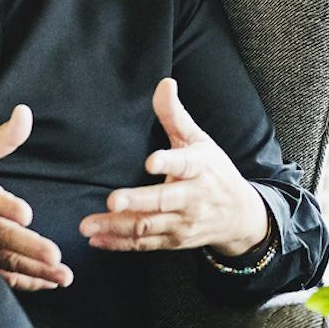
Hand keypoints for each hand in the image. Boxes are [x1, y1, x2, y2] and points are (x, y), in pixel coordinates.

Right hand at [0, 105, 68, 290]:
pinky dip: (24, 281)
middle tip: (55, 256)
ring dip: (34, 270)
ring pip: (2, 260)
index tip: (27, 213)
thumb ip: (4, 137)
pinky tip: (48, 283)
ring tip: (62, 275)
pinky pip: (0, 274)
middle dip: (28, 247)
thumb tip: (25, 112)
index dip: (6, 206)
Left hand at [81, 78, 268, 255]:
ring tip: (87, 225)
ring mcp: (183, 223)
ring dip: (117, 227)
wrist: (240, 216)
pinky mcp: (174, 241)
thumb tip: (164, 83)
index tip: (151, 161)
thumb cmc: (215, 172)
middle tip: (112, 200)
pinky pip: (144, 245)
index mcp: (200, 167)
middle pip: (162, 202)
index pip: (185, 164)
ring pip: (148, 227)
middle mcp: (193, 198)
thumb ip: (176, 116)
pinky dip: (119, 244)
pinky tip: (97, 240)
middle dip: (137, 202)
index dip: (169, 163)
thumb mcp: (200, 141)